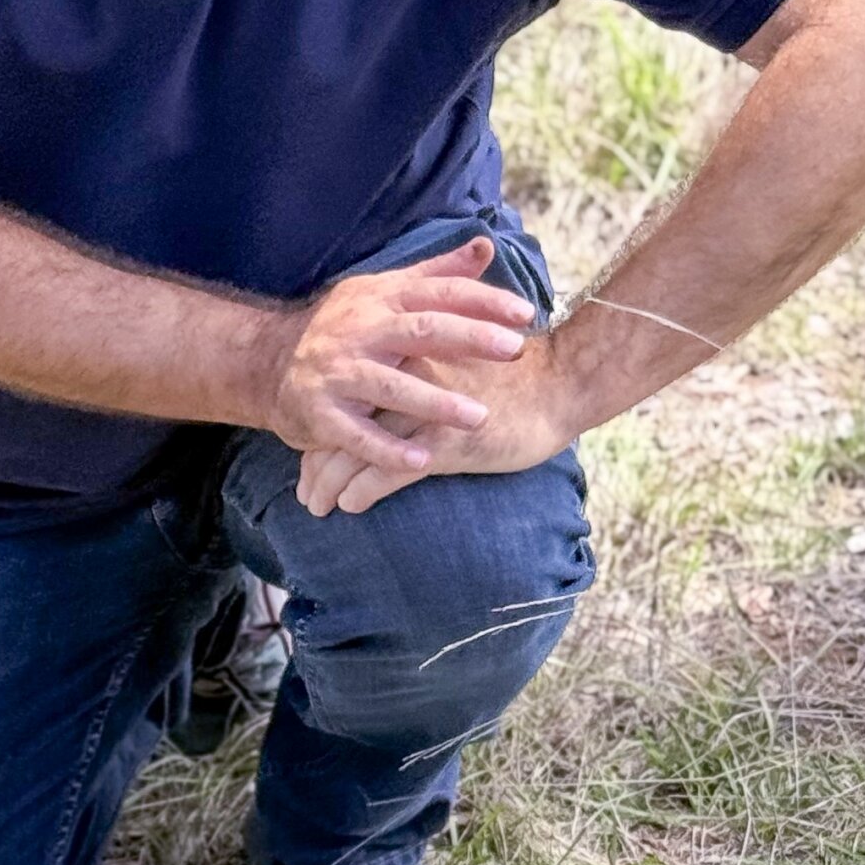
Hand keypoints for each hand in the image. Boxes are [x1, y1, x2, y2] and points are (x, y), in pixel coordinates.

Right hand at [263, 237, 536, 478]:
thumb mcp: (383, 292)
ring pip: (390, 386)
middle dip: (468, 338)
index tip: (526, 313)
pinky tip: (421, 461)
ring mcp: (338, 373)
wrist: (269, 363)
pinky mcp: (320, 413)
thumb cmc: (343, 328)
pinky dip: (387, 449)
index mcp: (380, 299)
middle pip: (420, 331)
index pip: (438, 294)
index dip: (482, 301)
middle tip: (514, 350)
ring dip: (435, 402)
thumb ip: (437, 274)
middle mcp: (360, 331)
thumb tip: (486, 246)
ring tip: (479, 417)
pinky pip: (356, 435)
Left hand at [296, 327, 582, 515]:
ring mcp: (423, 413)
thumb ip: (423, 371)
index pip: (347, 397)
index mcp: (405, 360)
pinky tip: (350, 506)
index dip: (325, 429)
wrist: (559, 382)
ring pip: (355, 450)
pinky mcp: (444, 444)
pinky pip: (387, 471)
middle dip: (316, 461)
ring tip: (316, 506)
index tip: (309, 454)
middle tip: (304, 491)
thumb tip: (396, 394)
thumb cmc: (513, 375)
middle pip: (342, 424)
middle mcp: (405, 382)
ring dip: (329, 483)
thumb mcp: (459, 358)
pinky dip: (361, 491)